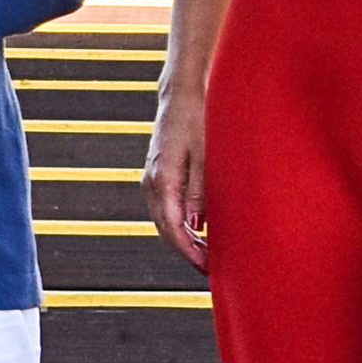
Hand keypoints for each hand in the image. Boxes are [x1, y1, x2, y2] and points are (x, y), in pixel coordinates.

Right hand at [143, 92, 209, 278]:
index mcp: (163, 180)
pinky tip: (196, 231)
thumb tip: (196, 225)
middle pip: (165, 230)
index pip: (173, 228)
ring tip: (206, 253)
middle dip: (186, 251)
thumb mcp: (206, 155)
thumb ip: (200, 192)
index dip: (189, 251)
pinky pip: (165, 209)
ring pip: (164, 221)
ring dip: (182, 240)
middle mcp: (152, 182)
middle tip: (210, 267)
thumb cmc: (197, 119)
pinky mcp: (156, 175)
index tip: (206, 267)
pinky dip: (178, 225)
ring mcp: (151, 179)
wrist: (181, 95)